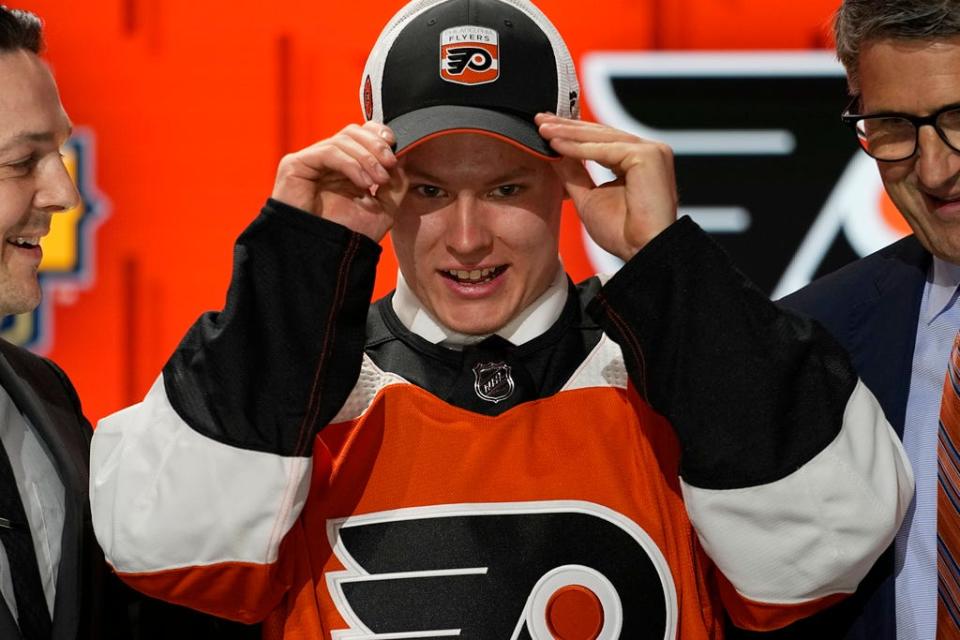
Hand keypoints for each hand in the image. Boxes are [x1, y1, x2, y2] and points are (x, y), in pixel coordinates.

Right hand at [271, 122, 406, 241]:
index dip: (378, 134)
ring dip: (367, 158)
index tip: (395, 145)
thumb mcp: (384, 208)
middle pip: (352, 132)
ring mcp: (310, 161)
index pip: (360, 134)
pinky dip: (351, 164)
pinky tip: (363, 182)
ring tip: (378, 181)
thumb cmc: (349, 235)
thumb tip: (405, 155)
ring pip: (342, 141)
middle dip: (375, 145)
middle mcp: (327, 161)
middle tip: (390, 164)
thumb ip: (396, 183)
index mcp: (345, 166)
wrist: (324, 256)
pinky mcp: (295, 165)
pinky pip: (328, 153)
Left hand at [535, 113, 677, 261]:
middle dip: (567, 127)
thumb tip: (554, 152)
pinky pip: (606, 150)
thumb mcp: (588, 197)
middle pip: (601, 134)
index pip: (601, 140)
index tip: (546, 130)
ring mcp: (652, 151)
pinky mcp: (649, 156)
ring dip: (569, 134)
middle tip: (540, 120)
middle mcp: (649, 151)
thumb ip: (573, 173)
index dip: (573, 134)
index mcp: (637, 161)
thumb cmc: (622, 233)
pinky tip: (556, 144)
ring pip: (602, 138)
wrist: (642, 252)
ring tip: (543, 130)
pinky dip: (579, 148)